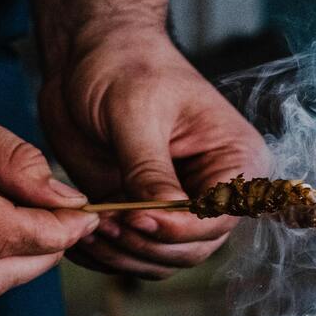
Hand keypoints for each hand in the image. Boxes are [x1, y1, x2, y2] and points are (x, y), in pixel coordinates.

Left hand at [38, 28, 266, 277]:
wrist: (87, 56)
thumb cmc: (124, 65)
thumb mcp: (135, 113)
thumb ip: (149, 168)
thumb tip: (160, 216)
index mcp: (235, 159)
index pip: (221, 214)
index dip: (180, 226)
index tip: (136, 217)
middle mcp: (213, 190)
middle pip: (194, 247)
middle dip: (148, 243)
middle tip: (105, 223)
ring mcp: (176, 208)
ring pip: (163, 259)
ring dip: (124, 255)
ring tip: (88, 226)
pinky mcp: (142, 216)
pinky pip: (133, 254)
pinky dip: (106, 256)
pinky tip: (81, 237)